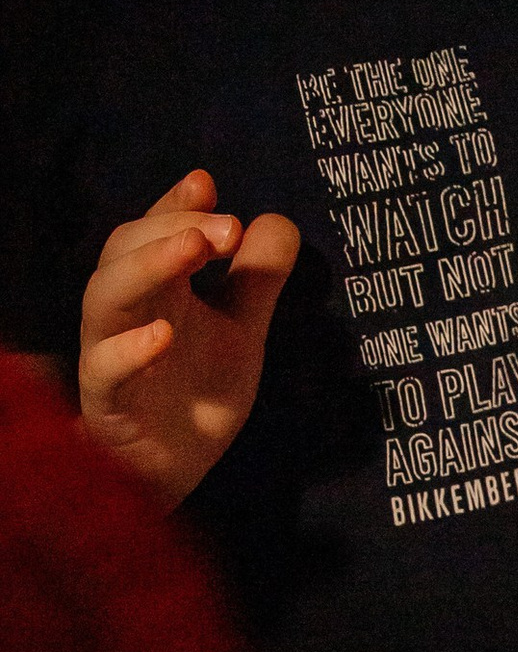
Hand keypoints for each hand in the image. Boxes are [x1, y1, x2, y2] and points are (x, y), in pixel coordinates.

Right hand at [78, 169, 300, 505]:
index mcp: (157, 290)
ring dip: (148, 266)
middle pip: (125, 250)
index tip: (207, 182)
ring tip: (192, 247)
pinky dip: (131, 350)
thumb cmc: (198, 394)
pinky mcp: (106, 403)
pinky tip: (164, 335)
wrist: (176, 469)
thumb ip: (256, 281)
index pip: (154, 231)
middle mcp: (127, 313)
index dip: (175, 204)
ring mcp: (109, 354)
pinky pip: (104, 370)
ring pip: (105, 297)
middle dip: (171, 227)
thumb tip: (278, 221)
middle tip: (226, 224)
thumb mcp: (242, 333)